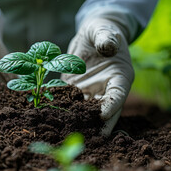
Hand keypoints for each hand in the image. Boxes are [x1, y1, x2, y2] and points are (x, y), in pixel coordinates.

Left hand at [62, 17, 133, 136]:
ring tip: (66, 133)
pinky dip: (61, 109)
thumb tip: (108, 47)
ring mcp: (90, 91)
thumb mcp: (104, 30)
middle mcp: (106, 88)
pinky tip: (51, 117)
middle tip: (86, 139)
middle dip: (95, 125)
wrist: (91, 35)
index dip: (111, 106)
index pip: (117, 95)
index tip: (102, 117)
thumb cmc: (102, 31)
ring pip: (85, 111)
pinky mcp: (75, 90)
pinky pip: (68, 101)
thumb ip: (106, 38)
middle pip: (103, 111)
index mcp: (120, 76)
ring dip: (77, 121)